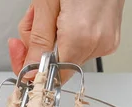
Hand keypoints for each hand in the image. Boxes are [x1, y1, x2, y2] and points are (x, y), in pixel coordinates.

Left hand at [9, 0, 124, 79]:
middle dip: (39, 45)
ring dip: (52, 37)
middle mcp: (98, 43)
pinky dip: (66, 33)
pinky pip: (80, 45)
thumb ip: (38, 40)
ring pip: (67, 54)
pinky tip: (65, 14)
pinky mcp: (110, 36)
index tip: (22, 56)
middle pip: (57, 63)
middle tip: (33, 20)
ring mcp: (106, 40)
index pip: (52, 75)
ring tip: (53, 11)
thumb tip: (30, 72)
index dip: (33, 68)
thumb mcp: (47, 4)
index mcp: (81, 37)